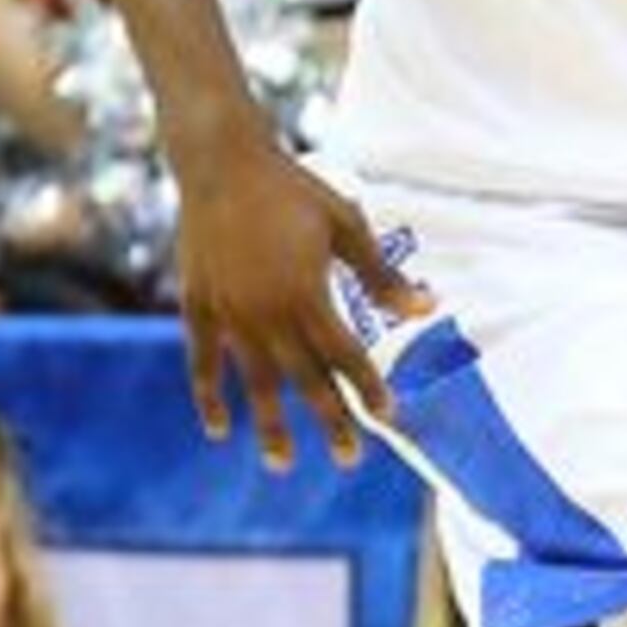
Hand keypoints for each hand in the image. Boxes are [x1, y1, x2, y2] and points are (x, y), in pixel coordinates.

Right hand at [172, 138, 432, 471]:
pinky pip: (203, 360)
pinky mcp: (198, 304)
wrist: (221, 162)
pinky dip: (209, 395)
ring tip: (282, 464)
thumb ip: (382, 275)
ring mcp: (228, 311)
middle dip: (330, 420)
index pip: (345, 354)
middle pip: (304, 378)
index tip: (389, 415)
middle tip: (351, 460)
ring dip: (269, 424)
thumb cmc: (293, 190)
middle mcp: (265, 311)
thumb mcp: (347, 226)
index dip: (367, 386)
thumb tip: (429, 307)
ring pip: (254, 380)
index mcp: (306, 293)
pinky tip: (219, 429)